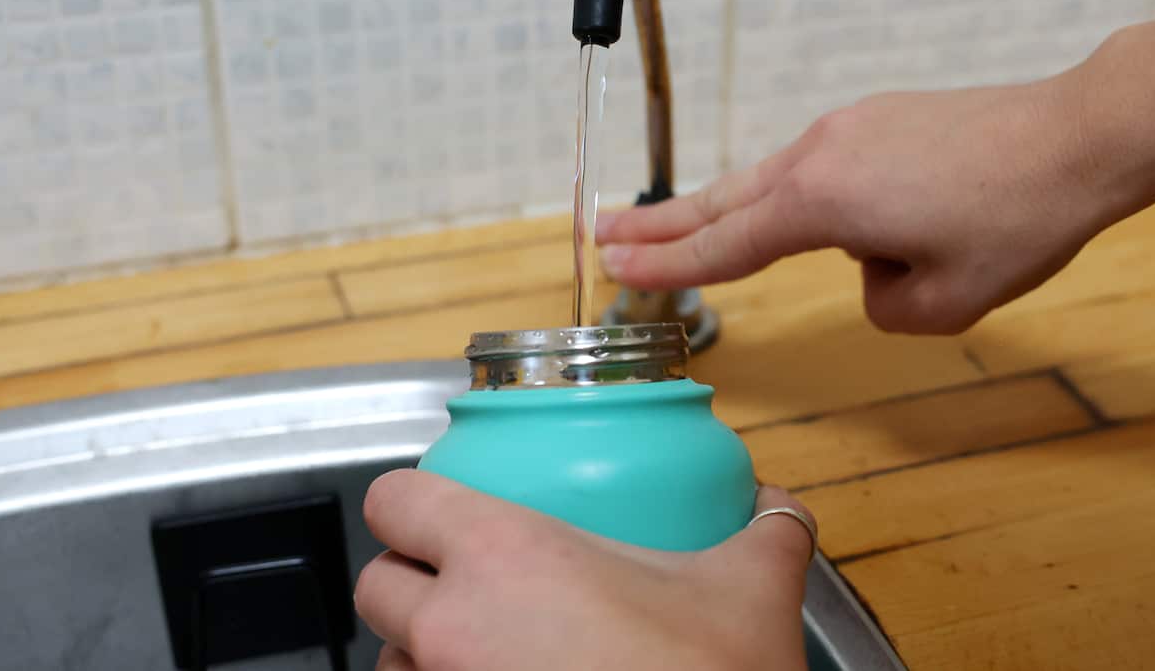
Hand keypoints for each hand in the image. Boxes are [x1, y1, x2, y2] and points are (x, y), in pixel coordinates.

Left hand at [355, 470, 814, 670]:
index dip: (412, 501)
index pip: (396, 500)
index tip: (441, 510)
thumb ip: (767, 532)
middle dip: (411, 582)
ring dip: (423, 655)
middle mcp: (450, 628)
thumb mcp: (751, 590)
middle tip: (468, 587)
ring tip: (488, 656)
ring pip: (390, 663)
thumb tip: (779, 506)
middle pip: (375, 585)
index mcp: (503, 554)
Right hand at [597, 73, 1104, 333]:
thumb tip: (872, 266)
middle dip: (660, 223)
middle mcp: (818, 155)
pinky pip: (821, 168)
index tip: (614, 268)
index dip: (666, 264)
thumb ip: (881, 304)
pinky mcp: (876, 118)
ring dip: (723, 208)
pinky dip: (803, 198)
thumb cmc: (1013, 223)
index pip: (725, 245)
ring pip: (769, 181)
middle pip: (722, 200)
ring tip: (677, 227)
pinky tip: (832, 219)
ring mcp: (845, 128)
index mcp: (821, 203)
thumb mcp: (941, 302)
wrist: (1078, 138)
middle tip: (604, 235)